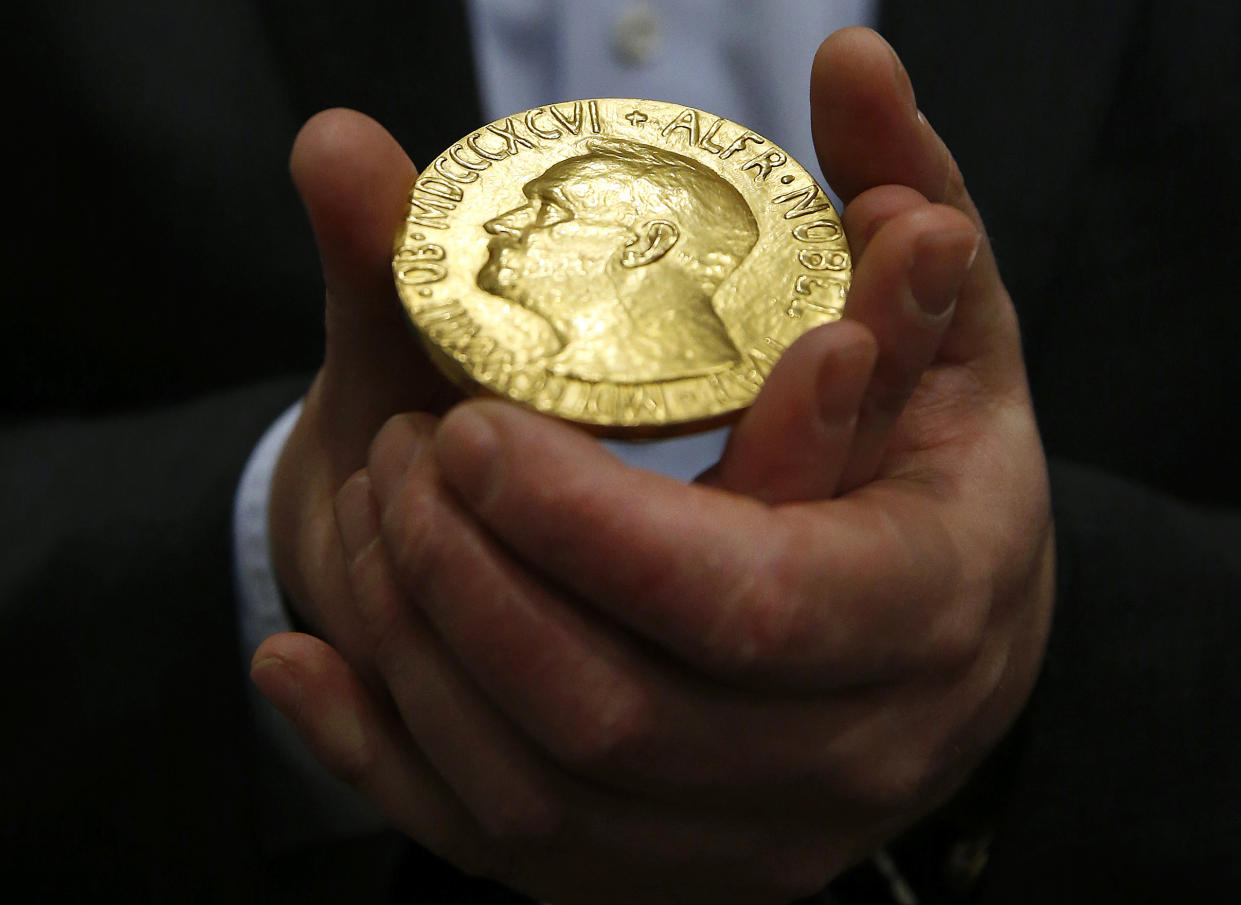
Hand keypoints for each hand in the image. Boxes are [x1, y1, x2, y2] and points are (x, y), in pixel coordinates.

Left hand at [254, 27, 1053, 903]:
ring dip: (418, 651)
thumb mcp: (937, 325)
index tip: (468, 427)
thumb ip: (897, 191)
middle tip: (404, 461)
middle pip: (616, 712)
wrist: (930, 640)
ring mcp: (753, 842)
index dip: (596, 525)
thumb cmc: (934, 469)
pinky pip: (499, 851)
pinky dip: (379, 760)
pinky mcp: (667, 876)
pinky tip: (299, 665)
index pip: (749, 600)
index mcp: (931, 606)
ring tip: (371, 519)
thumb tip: (851, 59)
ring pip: (539, 797)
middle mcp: (854, 756)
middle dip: (472, 583)